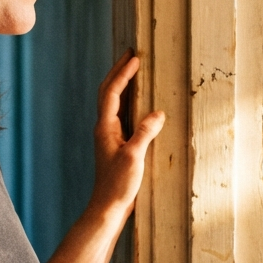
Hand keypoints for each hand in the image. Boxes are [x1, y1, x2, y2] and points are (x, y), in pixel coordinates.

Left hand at [88, 50, 165, 221]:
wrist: (107, 207)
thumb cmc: (118, 185)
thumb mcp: (134, 158)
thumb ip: (145, 133)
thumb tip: (158, 113)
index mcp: (105, 128)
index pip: (112, 93)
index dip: (123, 74)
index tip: (135, 58)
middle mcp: (104, 128)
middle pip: (107, 92)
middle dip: (118, 72)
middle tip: (131, 55)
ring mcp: (108, 136)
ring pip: (112, 102)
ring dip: (121, 84)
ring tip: (133, 71)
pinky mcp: (116, 144)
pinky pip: (120, 114)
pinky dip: (127, 101)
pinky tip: (138, 103)